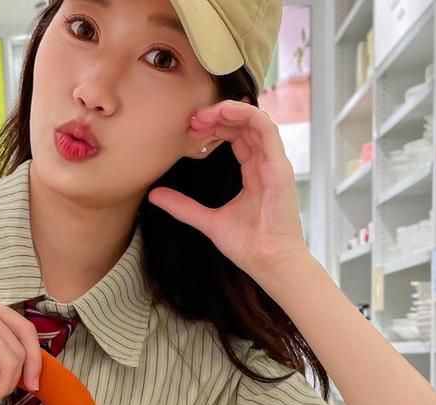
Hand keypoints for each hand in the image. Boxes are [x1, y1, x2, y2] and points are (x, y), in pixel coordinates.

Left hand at [146, 99, 308, 281]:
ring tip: (204, 115)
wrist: (268, 262)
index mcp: (253, 173)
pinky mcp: (280, 166)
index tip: (190, 131)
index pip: (236, 138)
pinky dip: (247, 115)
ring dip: (229, 112)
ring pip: (255, 121)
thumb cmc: (247, 245)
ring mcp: (274, 163)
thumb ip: (183, 206)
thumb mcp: (207, 221)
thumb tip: (155, 195)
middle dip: (218, 117)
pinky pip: (266, 130)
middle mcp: (265, 164)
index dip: (214, 129)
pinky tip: (226, 112)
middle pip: (243, 126)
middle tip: (192, 120)